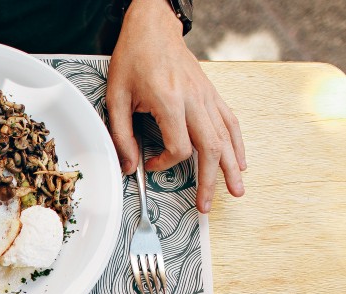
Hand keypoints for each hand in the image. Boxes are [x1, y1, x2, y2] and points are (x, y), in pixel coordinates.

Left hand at [106, 0, 246, 212]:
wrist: (152, 28)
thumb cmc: (133, 59)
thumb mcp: (116, 98)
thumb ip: (121, 135)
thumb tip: (129, 166)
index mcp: (170, 101)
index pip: (179, 147)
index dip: (165, 163)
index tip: (150, 166)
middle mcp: (194, 100)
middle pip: (210, 148)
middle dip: (210, 180)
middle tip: (206, 205)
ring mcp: (207, 97)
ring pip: (225, 137)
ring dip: (230, 167)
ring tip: (236, 191)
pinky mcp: (211, 94)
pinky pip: (230, 122)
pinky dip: (236, 144)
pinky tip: (239, 162)